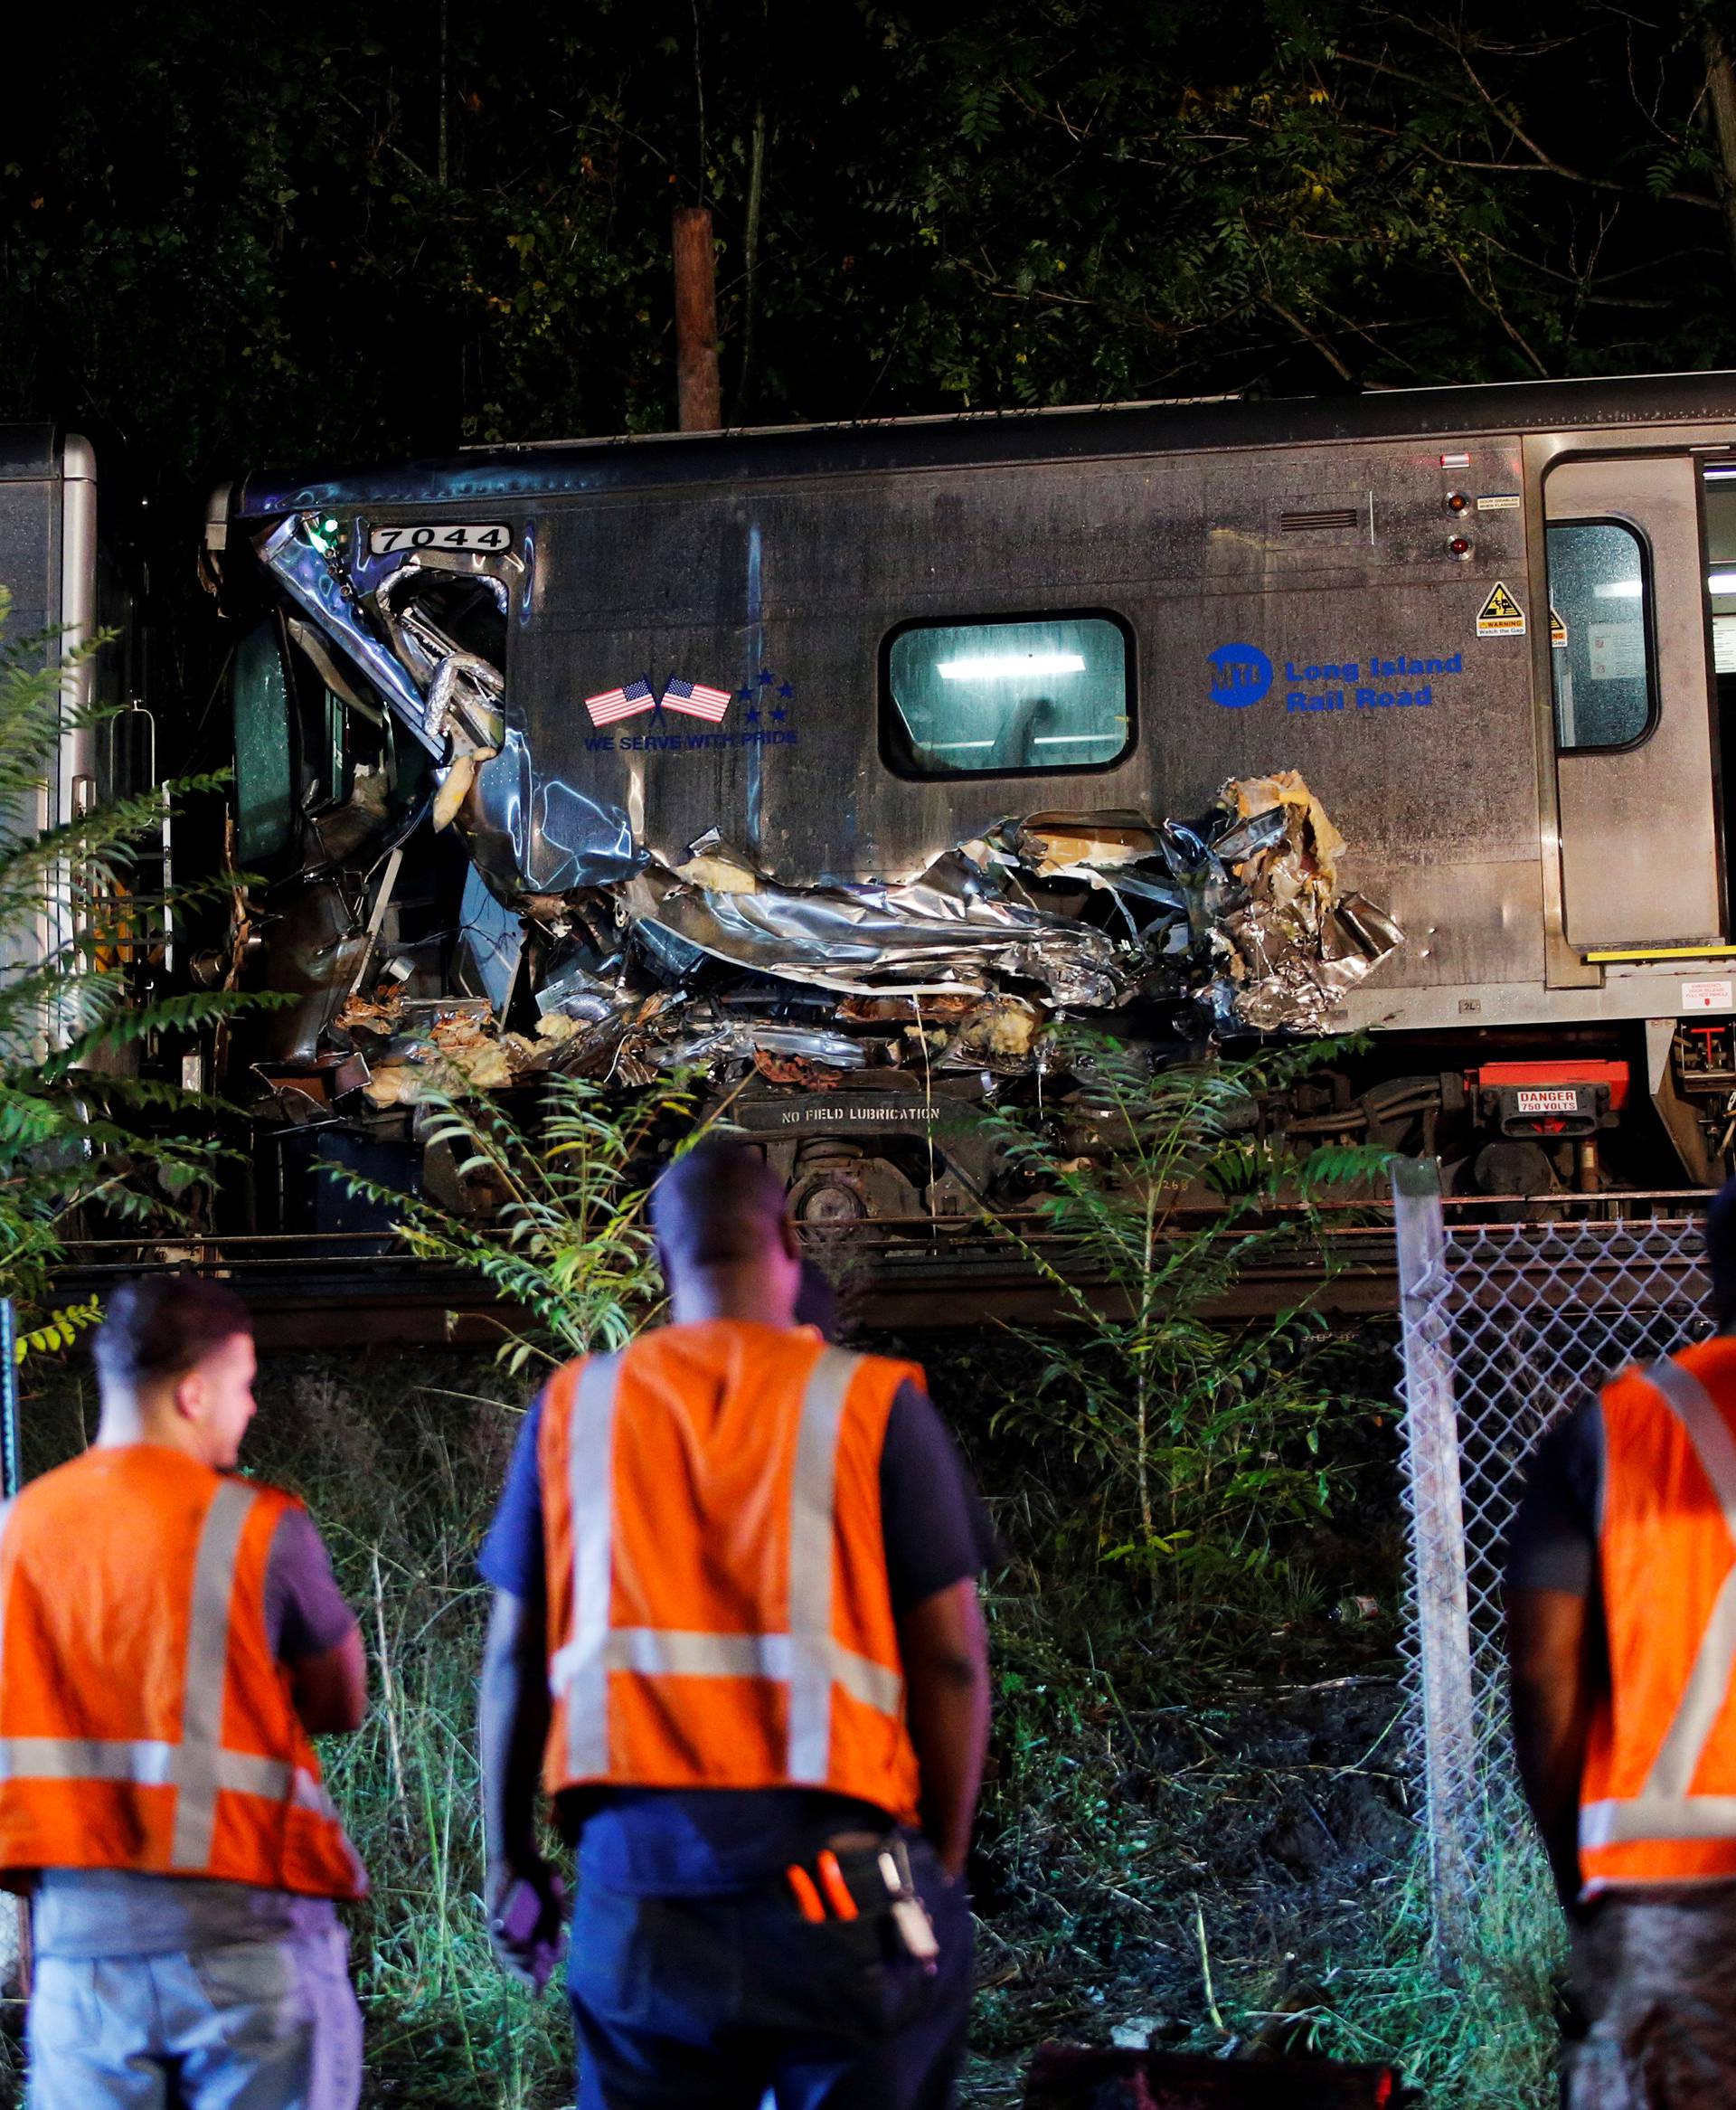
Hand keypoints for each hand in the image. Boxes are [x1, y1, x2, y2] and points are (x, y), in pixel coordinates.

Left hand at [485, 1855, 565, 1991]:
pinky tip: (520, 1944)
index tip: (538, 1996)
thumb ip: (554, 1924)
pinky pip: (497, 1936)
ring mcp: (502, 1927)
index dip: (535, 1980)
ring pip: (506, 1954)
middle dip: (527, 1974)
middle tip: (538, 1979)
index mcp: (529, 1934)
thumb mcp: (552, 1902)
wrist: (520, 1855)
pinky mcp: (491, 1917)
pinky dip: (507, 1943)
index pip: (531, 1963)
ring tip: (532, 1959)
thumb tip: (554, 1950)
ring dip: (519, 1959)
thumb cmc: (536, 1878)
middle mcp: (513, 1934)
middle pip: (516, 1964)